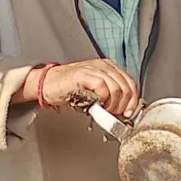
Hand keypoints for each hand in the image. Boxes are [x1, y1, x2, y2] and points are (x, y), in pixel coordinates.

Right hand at [21, 58, 139, 116]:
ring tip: (104, 111)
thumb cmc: (70, 89)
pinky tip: (97, 105)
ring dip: (113, 105)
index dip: (133, 101)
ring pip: (117, 88)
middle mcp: (104, 66)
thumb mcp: (96, 92)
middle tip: (114, 115)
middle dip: (123, 106)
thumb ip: (110, 97)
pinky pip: (102, 87)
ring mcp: (94, 68)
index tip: (128, 114)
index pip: (130, 84)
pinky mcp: (84, 74)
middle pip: (126, 87)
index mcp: (109, 68)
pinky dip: (103, 100)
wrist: (48, 84)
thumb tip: (124, 111)